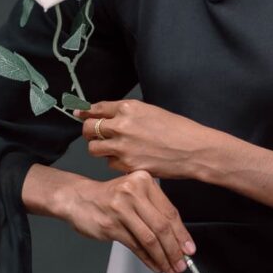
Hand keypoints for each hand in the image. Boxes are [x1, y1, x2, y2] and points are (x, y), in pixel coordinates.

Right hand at [59, 168, 196, 272]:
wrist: (78, 198)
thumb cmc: (109, 197)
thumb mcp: (135, 194)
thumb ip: (154, 210)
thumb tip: (178, 239)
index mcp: (144, 181)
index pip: (170, 212)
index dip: (182, 234)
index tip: (189, 249)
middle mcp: (133, 192)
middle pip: (162, 227)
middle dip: (174, 250)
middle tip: (181, 264)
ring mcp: (121, 209)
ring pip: (149, 239)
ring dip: (162, 258)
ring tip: (170, 269)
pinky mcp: (111, 225)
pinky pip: (135, 246)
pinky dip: (147, 259)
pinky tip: (154, 265)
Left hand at [78, 98, 221, 182]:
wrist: (193, 149)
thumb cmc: (178, 130)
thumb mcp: (151, 112)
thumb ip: (127, 114)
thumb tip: (108, 116)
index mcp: (128, 108)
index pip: (96, 108)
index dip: (85, 111)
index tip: (79, 112)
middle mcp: (122, 125)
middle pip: (88, 129)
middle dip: (89, 132)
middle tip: (95, 136)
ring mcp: (123, 146)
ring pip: (94, 149)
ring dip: (99, 149)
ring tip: (111, 149)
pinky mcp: (127, 165)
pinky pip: (109, 164)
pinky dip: (114, 162)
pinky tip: (128, 159)